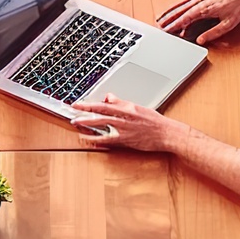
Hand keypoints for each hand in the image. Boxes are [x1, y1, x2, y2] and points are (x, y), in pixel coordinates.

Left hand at [69, 95, 186, 152]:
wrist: (167, 134)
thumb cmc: (155, 122)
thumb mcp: (138, 108)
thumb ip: (122, 103)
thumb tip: (109, 97)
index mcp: (129, 107)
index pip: (105, 103)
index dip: (90, 103)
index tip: (78, 103)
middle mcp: (126, 117)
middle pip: (101, 112)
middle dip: (85, 111)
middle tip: (72, 111)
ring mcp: (125, 129)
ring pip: (103, 124)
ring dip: (88, 123)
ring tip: (76, 123)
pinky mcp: (127, 140)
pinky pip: (109, 140)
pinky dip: (98, 139)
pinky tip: (89, 139)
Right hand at [156, 0, 239, 46]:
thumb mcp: (229, 24)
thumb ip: (213, 33)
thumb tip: (201, 40)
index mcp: (207, 8)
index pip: (187, 18)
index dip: (176, 24)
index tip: (168, 30)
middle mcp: (203, 1)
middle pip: (182, 11)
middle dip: (170, 19)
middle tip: (160, 26)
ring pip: (183, 5)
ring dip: (172, 12)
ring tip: (162, 18)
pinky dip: (179, 4)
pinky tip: (175, 8)